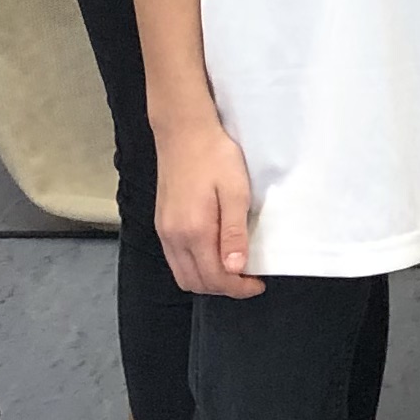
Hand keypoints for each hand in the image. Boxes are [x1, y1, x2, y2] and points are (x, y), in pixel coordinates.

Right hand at [158, 115, 258, 296]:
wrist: (184, 131)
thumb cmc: (214, 155)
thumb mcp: (235, 191)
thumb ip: (234, 233)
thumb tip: (235, 269)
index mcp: (194, 231)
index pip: (215, 278)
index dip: (238, 288)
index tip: (257, 283)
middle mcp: (174, 236)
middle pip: (196, 283)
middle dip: (223, 288)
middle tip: (247, 279)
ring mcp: (164, 231)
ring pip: (183, 275)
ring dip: (207, 280)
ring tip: (232, 269)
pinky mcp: (161, 223)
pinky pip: (175, 260)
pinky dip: (194, 268)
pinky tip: (212, 255)